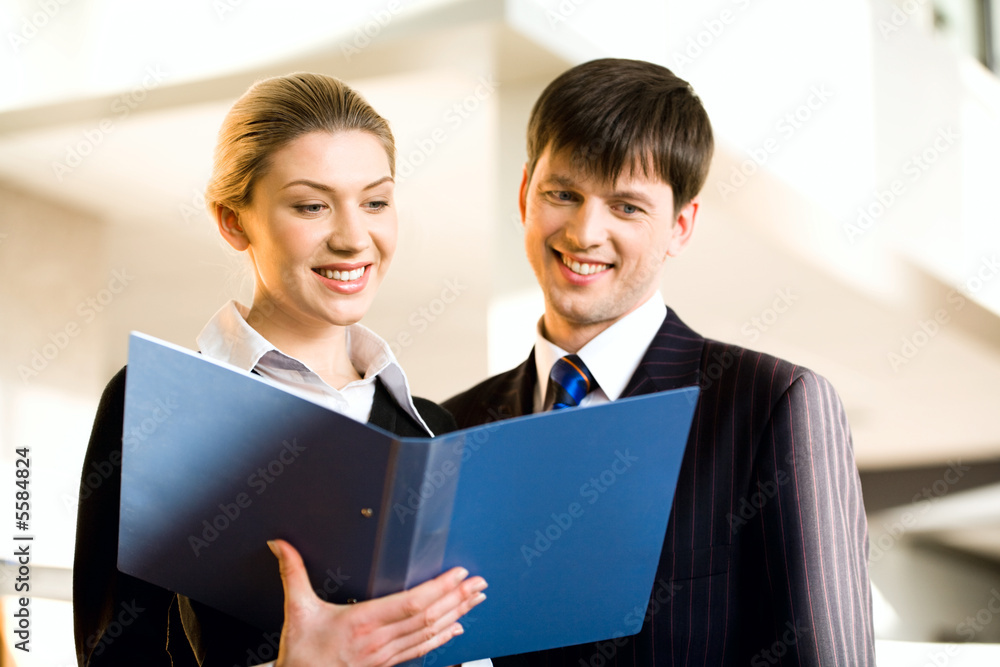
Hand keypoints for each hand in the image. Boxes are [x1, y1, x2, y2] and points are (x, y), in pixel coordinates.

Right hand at [268, 539, 486, 666]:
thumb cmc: (300, 653)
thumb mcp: (295, 608)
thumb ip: (293, 573)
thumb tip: (280, 545)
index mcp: (362, 622)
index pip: (411, 603)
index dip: (439, 588)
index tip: (458, 574)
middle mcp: (379, 640)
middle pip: (428, 617)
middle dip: (457, 599)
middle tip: (479, 584)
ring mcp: (385, 655)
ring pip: (429, 634)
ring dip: (456, 615)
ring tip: (476, 600)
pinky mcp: (385, 664)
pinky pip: (420, 650)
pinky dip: (442, 638)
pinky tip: (457, 628)